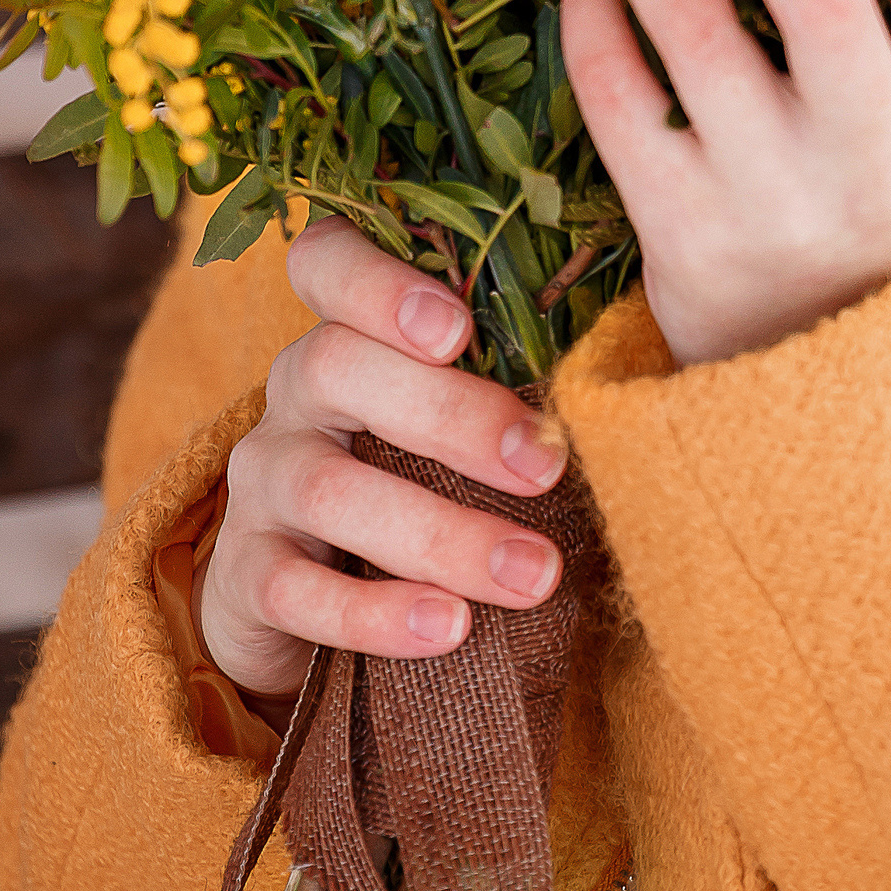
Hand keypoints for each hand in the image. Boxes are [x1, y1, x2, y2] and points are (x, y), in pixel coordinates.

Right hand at [195, 218, 572, 705]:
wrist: (310, 597)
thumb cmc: (425, 476)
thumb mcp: (458, 417)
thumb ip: (518, 378)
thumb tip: (645, 362)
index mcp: (348, 331)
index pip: (327, 263)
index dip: (379, 282)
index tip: (460, 328)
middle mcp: (294, 393)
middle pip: (338, 366)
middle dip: (452, 415)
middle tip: (547, 466)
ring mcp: (262, 483)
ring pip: (330, 488)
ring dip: (441, 533)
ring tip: (533, 575)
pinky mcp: (245, 575)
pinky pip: (296, 589)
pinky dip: (377, 613)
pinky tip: (451, 628)